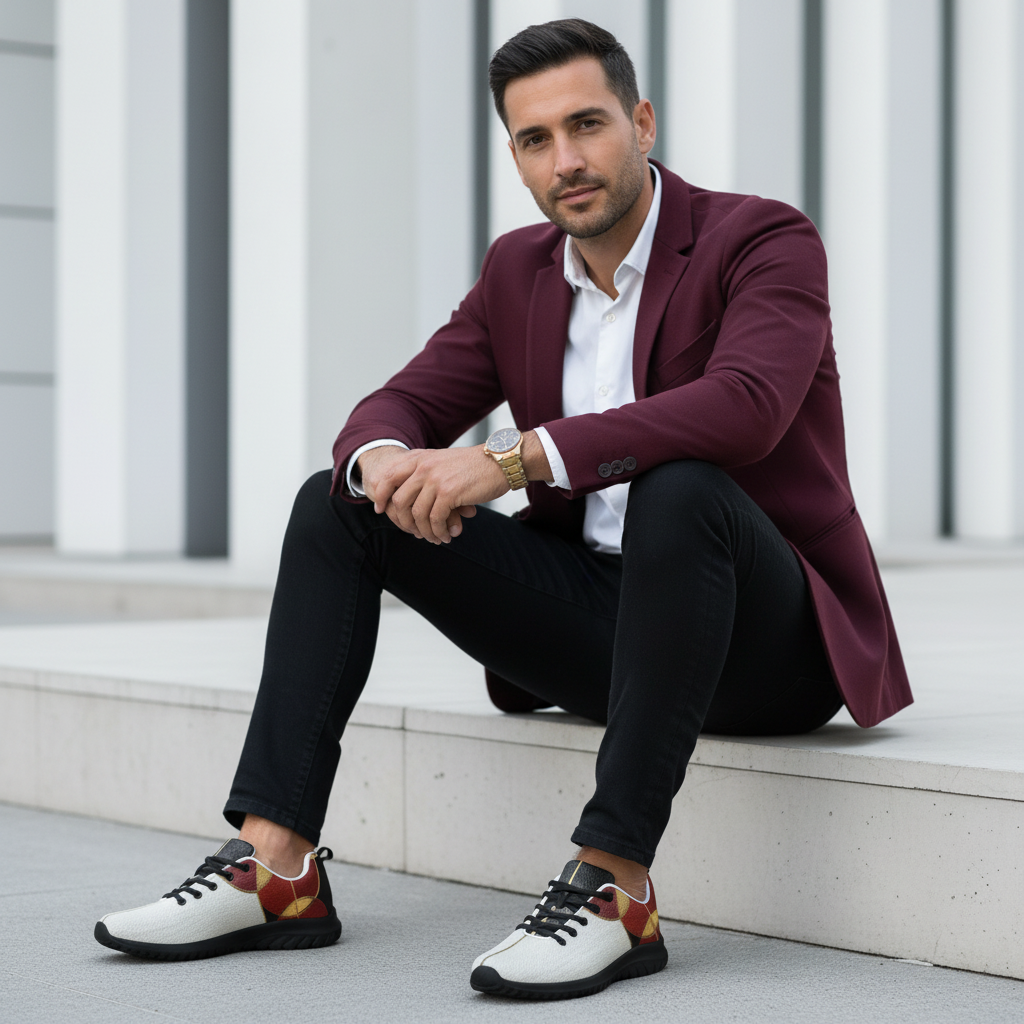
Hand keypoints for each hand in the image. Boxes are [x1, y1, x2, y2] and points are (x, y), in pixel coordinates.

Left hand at [357, 445, 506, 543]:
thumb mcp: (443, 461)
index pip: (388, 477)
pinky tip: (446, 536)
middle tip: (414, 532)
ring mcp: (435, 479)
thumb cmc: (474, 465)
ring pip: (417, 514)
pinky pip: (435, 519)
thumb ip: (425, 473)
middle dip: (404, 522)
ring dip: (425, 531)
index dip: (381, 495)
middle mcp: (423, 467)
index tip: (381, 510)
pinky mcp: (448, 492)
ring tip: (435, 538)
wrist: (500, 461)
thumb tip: (410, 501)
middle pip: (400, 501)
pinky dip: (438, 531)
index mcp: (419, 458)